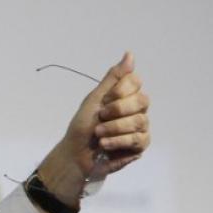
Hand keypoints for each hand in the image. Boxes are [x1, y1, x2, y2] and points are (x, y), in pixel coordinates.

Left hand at [37, 52, 150, 207]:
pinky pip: (138, 139)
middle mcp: (136, 109)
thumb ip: (112, 79)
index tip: (103, 101)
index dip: (119, 92)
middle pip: (142, 100)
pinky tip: (104, 145)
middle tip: (100, 118)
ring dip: (114, 128)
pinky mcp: (139, 145)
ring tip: (98, 134)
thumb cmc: (82, 127)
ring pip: (140, 121)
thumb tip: (130, 54)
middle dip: (117, 110)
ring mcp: (140, 127)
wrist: (75, 154)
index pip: (135, 82)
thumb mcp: (94, 99)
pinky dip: (117, 141)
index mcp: (125, 96)